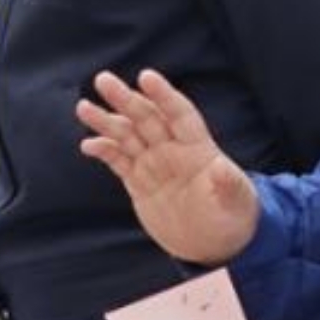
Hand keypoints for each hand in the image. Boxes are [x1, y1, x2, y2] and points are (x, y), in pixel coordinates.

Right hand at [65, 69, 266, 264]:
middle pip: (146, 118)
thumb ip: (228, 184)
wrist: (213, 242)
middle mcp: (173, 150)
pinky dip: (104, 151)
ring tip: (84, 107)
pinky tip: (88, 145)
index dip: (164, 96)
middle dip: (125, 99)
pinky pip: (119, 161)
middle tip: (103, 80)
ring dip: (106, 121)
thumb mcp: (235, 201)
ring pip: (127, 136)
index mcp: (198, 148)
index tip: (146, 77)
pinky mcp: (139, 182)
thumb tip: (222, 170)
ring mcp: (154, 164)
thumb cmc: (233, 216)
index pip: (179, 114)